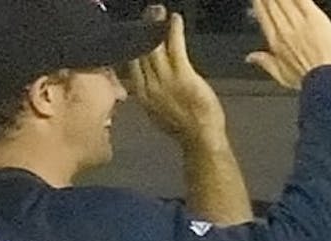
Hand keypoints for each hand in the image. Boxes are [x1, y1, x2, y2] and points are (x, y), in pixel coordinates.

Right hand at [128, 8, 226, 144]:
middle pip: (140, 49)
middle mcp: (148, 84)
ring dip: (156, 25)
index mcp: (140, 93)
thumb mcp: (156, 111)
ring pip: (155, 46)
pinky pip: (175, 47)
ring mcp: (165, 80)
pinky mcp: (183, 76)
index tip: (134, 30)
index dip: (131, 43)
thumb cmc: (183, 127)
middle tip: (148, 14)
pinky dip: (174, 30)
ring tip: (158, 12)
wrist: (201, 138)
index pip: (130, 62)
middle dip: (142, 29)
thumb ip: (148, 93)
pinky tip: (175, 19)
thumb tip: (141, 81)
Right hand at [246, 0, 330, 88]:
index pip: (263, 15)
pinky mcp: (314, 17)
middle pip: (272, 3)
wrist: (327, 81)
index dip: (259, 2)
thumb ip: (266, 63)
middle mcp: (284, 29)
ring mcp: (299, 22)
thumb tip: (251, 58)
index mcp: (276, 42)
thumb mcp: (283, 77)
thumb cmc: (310, 82)